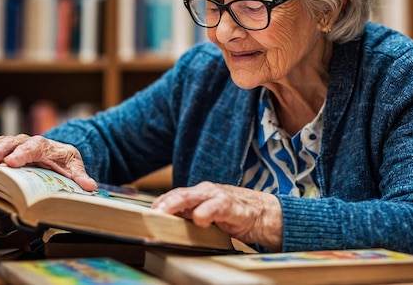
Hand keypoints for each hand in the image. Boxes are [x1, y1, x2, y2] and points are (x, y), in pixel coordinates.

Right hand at [0, 132, 96, 191]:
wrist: (57, 151)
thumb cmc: (63, 161)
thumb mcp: (74, 167)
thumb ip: (80, 176)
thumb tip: (90, 186)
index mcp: (44, 146)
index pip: (34, 146)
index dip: (23, 154)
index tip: (12, 163)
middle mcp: (25, 141)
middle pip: (10, 143)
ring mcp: (10, 143)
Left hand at [152, 182, 282, 250]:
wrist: (266, 214)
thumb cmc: (236, 214)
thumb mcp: (209, 214)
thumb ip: (191, 215)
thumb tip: (168, 221)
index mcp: (200, 194)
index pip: (175, 195)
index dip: (161, 202)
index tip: (147, 213)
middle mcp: (207, 192)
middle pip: (181, 194)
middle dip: (165, 202)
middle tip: (151, 212)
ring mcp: (219, 197)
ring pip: (194, 197)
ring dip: (177, 203)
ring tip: (164, 212)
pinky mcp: (233, 207)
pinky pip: (216, 207)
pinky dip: (206, 212)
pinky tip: (199, 219)